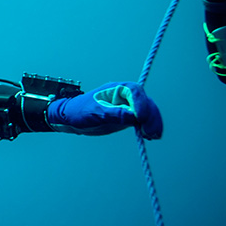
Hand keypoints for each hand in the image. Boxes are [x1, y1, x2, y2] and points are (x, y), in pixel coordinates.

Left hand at [47, 82, 162, 139]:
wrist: (72, 118)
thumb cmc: (79, 111)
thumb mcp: (93, 112)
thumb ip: (113, 113)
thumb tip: (133, 116)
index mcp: (116, 89)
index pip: (134, 91)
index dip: (141, 103)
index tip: (141, 118)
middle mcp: (125, 96)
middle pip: (145, 102)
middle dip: (150, 116)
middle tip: (150, 131)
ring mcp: (128, 107)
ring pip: (148, 111)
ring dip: (153, 122)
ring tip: (153, 135)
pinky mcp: (129, 117)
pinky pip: (143, 120)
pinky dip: (149, 127)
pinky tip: (150, 136)